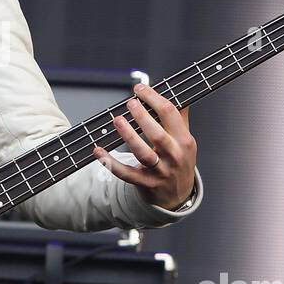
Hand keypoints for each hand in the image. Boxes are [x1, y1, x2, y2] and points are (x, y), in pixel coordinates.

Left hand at [92, 82, 196, 208]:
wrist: (178, 195)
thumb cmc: (179, 160)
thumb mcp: (184, 139)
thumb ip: (179, 117)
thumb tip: (176, 91)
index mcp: (184, 140)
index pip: (170, 114)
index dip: (154, 98)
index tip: (140, 89)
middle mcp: (173, 155)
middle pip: (157, 134)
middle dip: (142, 117)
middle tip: (130, 103)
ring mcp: (160, 171)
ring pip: (143, 154)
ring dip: (128, 136)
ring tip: (117, 121)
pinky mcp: (146, 183)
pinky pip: (126, 173)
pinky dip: (111, 163)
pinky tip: (98, 151)